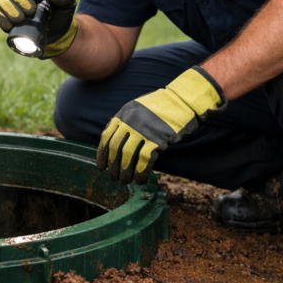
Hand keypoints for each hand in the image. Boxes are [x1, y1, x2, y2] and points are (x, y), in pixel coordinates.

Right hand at [0, 0, 77, 57]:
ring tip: (22, 19)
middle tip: (32, 10)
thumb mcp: (69, 4)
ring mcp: (13, 5)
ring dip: (12, 9)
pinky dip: (3, 19)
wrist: (56, 34)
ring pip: (5, 0)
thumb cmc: (61, 14)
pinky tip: (10, 25)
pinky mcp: (7, 17)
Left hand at [98, 67, 225, 183]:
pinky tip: (141, 179)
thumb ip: (126, 123)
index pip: (107, 136)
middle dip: (113, 166)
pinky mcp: (157, 139)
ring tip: (126, 180)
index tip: (101, 166)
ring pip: (127, 156)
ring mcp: (143, 130)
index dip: (102, 153)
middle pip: (116, 148)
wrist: (181, 101)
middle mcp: (130, 122)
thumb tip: (118, 147)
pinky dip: (141, 172)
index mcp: (123, 114)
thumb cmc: (160, 108)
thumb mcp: (137, 109)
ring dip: (126, 172)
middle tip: (114, 177)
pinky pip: (144, 160)